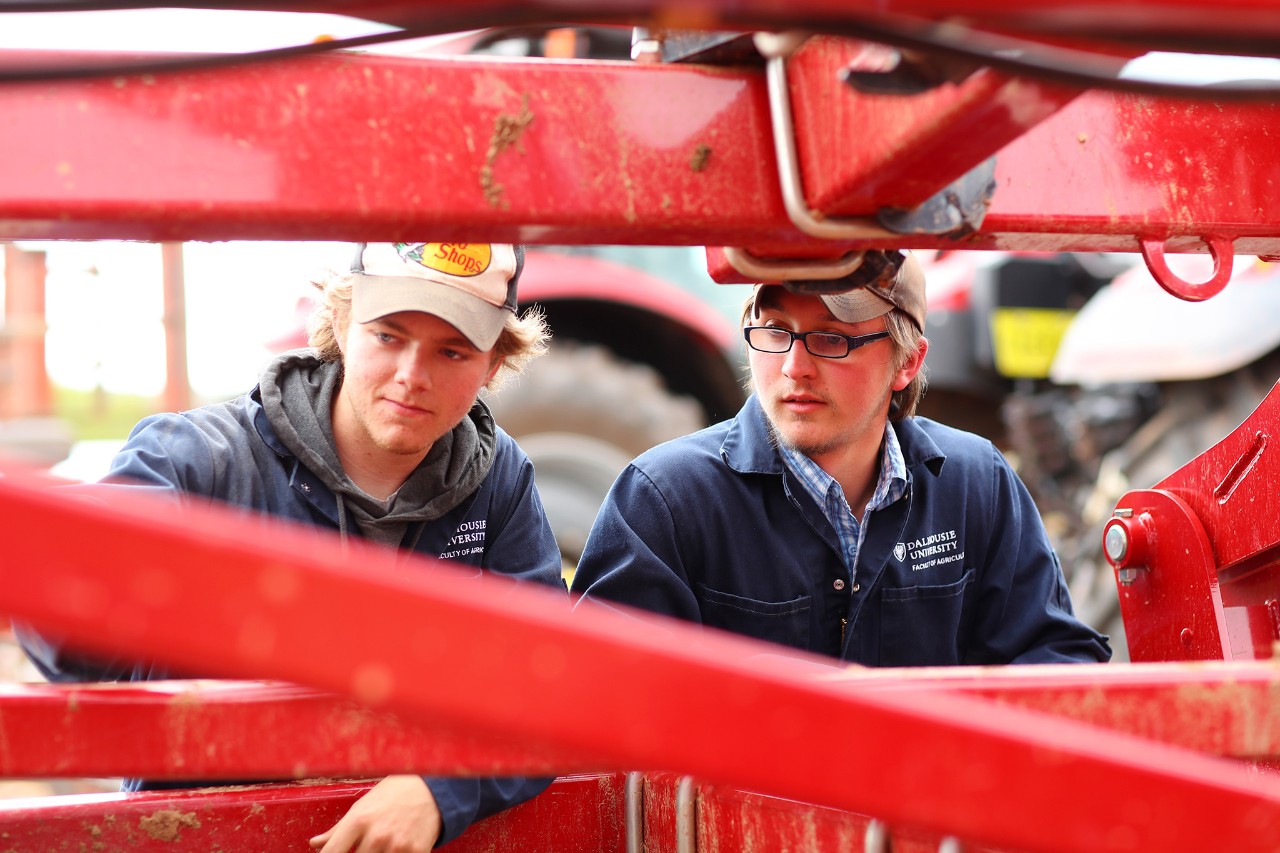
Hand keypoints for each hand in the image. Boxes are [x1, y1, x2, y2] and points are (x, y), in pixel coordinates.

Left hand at [310, 775, 441, 852]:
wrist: (433, 789)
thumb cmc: (394, 794)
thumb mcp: (363, 805)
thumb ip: (338, 829)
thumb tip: (315, 843)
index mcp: (358, 820)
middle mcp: (376, 834)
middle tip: (369, 845)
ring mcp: (396, 846)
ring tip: (382, 844)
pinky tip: (397, 848)